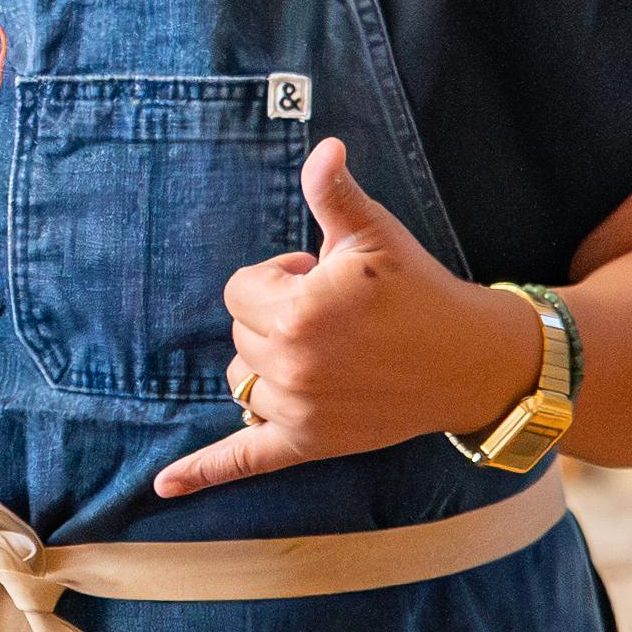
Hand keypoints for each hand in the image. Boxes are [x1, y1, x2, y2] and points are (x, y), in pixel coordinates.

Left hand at [158, 142, 540, 498]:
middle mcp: (293, 367)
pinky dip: (201, 473)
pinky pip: (243, 459)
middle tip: (336, 315)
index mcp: (299, 313)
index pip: (241, 290)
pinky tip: (162, 486)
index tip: (325, 280)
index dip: (280, 279)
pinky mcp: (309, 444)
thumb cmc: (418, 289)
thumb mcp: (373, 234)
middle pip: (241, 335)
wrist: (470, 360)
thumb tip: (323, 145)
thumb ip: (332, 192)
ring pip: (242, 382)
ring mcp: (299, 412)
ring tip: (325, 353)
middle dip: (277, 317)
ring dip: (268, 365)